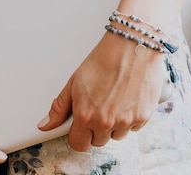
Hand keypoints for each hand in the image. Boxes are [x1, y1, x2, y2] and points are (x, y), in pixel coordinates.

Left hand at [37, 32, 165, 150]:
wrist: (133, 45)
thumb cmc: (105, 58)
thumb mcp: (75, 81)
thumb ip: (60, 107)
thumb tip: (46, 124)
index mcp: (86, 115)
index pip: (79, 144)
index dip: (78, 136)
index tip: (80, 129)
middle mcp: (106, 122)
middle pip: (98, 141)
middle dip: (96, 129)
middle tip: (99, 108)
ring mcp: (127, 120)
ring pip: (117, 135)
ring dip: (115, 125)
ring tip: (115, 101)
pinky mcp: (144, 115)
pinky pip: (135, 127)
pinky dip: (132, 117)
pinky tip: (128, 99)